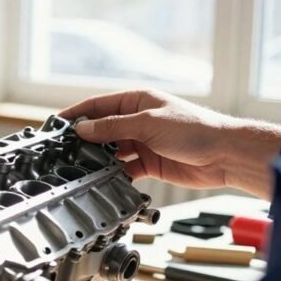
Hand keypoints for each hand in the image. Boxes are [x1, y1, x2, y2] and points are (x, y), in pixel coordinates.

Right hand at [60, 90, 280, 199]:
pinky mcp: (149, 164)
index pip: (98, 105)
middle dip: (83, 139)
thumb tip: (84, 128)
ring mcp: (142, 143)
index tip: (56, 124)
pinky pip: (123, 169)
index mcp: (137, 101)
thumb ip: (113, 127)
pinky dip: (113, 174)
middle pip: (102, 129)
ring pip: (110, 151)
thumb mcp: (147, 123)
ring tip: (78, 167)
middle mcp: (137, 120)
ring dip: (97, 159)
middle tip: (62, 150)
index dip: (77, 114)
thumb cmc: (194, 129)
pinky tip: (102, 180)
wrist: (225, 155)